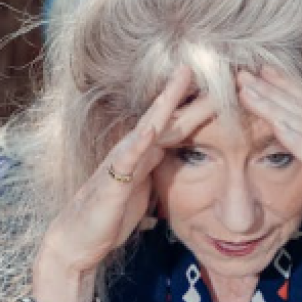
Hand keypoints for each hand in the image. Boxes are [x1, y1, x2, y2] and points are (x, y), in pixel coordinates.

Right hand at [40, 65, 214, 271]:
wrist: (79, 240)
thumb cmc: (112, 214)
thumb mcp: (145, 187)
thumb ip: (157, 166)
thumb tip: (180, 156)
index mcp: (146, 154)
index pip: (176, 123)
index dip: (199, 104)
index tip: (222, 83)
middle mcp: (134, 151)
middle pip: (167, 116)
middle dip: (188, 90)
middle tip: (211, 62)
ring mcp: (121, 164)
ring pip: (148, 126)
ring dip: (166, 102)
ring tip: (183, 77)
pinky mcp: (111, 184)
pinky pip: (125, 161)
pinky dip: (138, 143)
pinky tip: (150, 128)